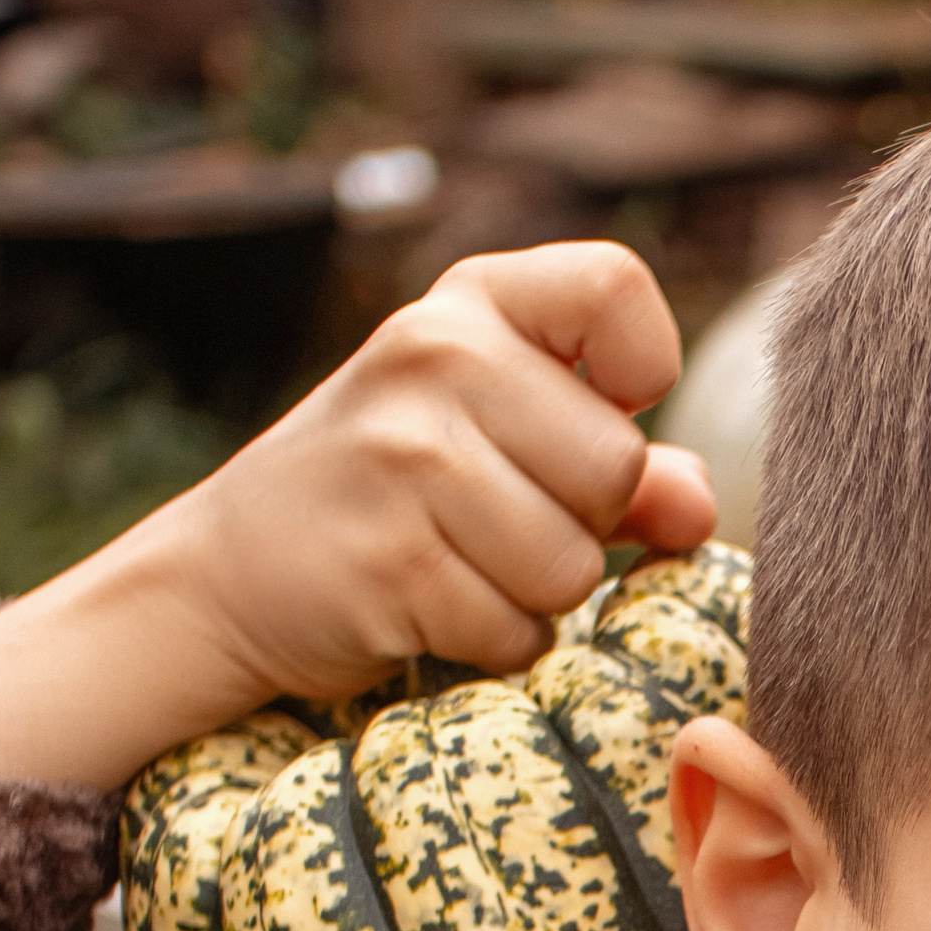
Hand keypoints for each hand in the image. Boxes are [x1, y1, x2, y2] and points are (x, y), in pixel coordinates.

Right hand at [154, 243, 715, 704]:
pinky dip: (491, 641)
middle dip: (585, 522)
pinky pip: (516, 630)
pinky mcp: (389, 562)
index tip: (603, 409)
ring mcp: (404, 458)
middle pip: (615, 465)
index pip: (617, 289)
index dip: (643, 370)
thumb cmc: (395, 498)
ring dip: (538, 595)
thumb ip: (617, 464)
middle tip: (503, 519)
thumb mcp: (500, 442)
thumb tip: (698, 506)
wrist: (233, 572)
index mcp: (471, 304)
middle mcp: (435, 355)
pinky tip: (430, 607)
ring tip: (462, 565)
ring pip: (572, 564)